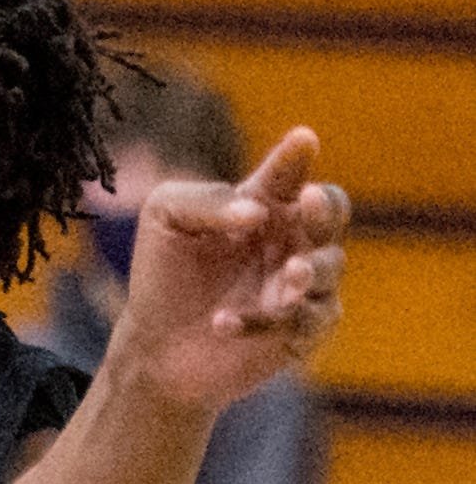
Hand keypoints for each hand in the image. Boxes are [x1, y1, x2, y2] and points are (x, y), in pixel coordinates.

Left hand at [111, 127, 348, 410]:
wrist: (154, 344)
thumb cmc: (163, 273)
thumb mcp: (165, 219)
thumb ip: (204, 201)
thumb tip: (256, 211)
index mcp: (262, 205)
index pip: (287, 174)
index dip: (296, 156)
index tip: (303, 139)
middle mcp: (290, 240)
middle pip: (329, 214)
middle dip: (325, 207)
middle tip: (309, 200)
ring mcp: (299, 286)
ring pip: (329, 268)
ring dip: (309, 269)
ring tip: (290, 272)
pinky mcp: (300, 331)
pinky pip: (304, 323)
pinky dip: (264, 322)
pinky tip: (222, 322)